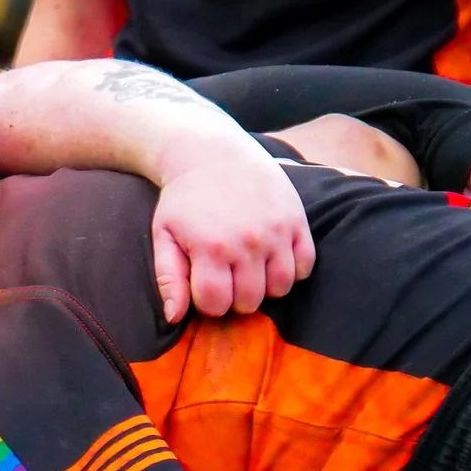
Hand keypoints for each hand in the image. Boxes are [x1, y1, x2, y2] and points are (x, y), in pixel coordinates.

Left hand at [148, 147, 314, 321]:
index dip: (208, 302)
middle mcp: (247, 242)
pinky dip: (292, 270)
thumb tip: (174, 318)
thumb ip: (168, 278)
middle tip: (228, 277)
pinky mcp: (297, 220)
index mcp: (211, 248)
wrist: (213, 153)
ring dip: (265, 287)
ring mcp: (276, 231)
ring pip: (280, 288)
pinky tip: (273, 258)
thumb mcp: (164, 235)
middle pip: (249, 301)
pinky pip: (305, 266)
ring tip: (250, 270)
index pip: (216, 305)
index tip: (205, 286)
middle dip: (235, 297)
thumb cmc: (185, 199)